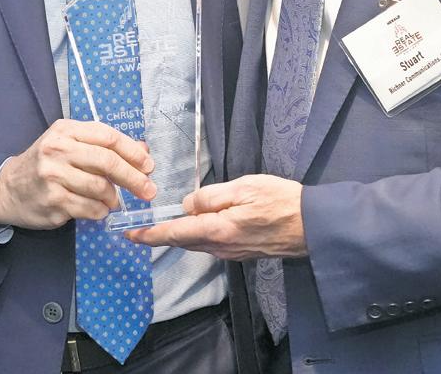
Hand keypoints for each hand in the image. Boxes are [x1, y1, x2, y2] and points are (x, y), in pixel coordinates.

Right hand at [0, 119, 155, 228]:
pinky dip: (100, 211)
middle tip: (148, 190)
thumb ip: (102, 146)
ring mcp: (53, 176)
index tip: (148, 165)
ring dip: (114, 197)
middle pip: (107, 162)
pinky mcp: (52, 201)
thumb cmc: (46, 164)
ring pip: (100, 187)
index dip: (132, 151)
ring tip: (115, 201)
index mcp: (66, 130)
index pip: (108, 137)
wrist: (7, 188)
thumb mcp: (70, 144)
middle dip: (133, 177)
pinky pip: (88, 208)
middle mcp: (58, 149)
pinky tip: (99, 210)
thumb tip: (143, 150)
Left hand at [126, 174, 305, 259]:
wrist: (310, 225)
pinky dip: (197, 235)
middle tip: (140, 227)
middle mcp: (221, 247)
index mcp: (218, 230)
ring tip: (163, 223)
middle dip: (161, 235)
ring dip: (179, 235)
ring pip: (196, 243)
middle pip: (183, 241)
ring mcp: (231, 253)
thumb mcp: (244, 187)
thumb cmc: (279, 200)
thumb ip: (211, 196)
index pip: (175, 233)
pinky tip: (196, 224)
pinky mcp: (240, 252)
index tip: (129, 234)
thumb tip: (188, 204)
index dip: (150, 234)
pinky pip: (211, 244)